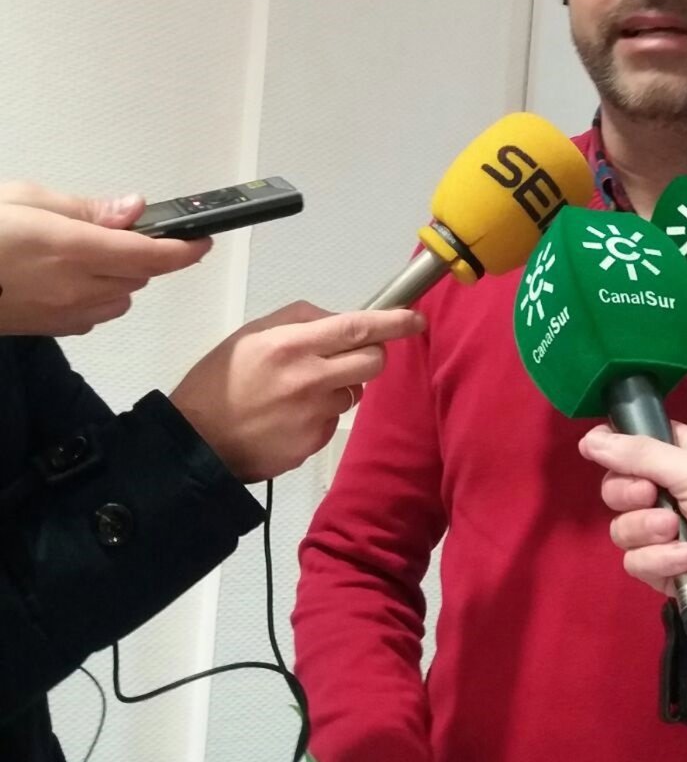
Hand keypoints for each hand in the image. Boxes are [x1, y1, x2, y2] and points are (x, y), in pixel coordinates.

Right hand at [0, 182, 208, 335]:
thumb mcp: (25, 199)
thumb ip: (85, 209)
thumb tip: (132, 209)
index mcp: (72, 249)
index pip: (150, 255)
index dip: (184, 249)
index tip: (203, 240)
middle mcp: (74, 287)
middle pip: (140, 277)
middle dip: (142, 255)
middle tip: (120, 231)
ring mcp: (61, 313)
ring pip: (120, 299)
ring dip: (120, 277)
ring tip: (87, 253)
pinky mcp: (48, 329)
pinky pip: (94, 316)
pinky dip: (96, 297)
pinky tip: (69, 278)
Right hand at [170, 302, 423, 481]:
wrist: (196, 442)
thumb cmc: (219, 381)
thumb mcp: (251, 334)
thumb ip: (299, 320)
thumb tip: (338, 319)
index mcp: (292, 345)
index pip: (357, 328)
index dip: (393, 322)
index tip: (415, 318)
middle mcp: (309, 379)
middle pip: (372, 362)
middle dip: (371, 354)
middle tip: (350, 354)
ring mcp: (314, 415)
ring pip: (354, 392)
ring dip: (340, 386)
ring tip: (299, 390)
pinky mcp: (313, 443)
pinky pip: (333, 420)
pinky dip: (321, 414)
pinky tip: (290, 415)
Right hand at [579, 421, 686, 621]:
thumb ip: (641, 453)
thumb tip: (588, 438)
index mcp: (686, 458)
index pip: (635, 445)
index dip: (617, 448)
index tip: (601, 450)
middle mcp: (672, 492)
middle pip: (618, 487)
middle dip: (627, 492)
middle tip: (649, 495)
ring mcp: (667, 534)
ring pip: (622, 527)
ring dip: (647, 529)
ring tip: (679, 533)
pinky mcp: (664, 570)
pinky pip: (636, 561)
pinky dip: (660, 560)